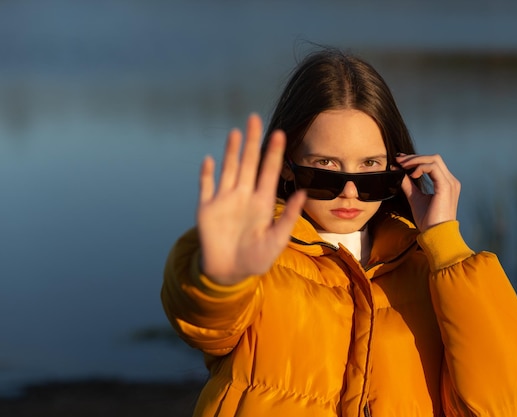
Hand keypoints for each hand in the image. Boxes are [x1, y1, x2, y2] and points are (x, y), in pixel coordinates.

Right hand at [197, 114, 305, 285]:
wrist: (229, 273)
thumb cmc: (257, 258)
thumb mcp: (277, 240)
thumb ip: (288, 217)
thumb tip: (303, 193)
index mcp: (261, 202)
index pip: (269, 172)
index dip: (273, 153)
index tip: (279, 134)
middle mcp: (243, 196)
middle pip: (248, 163)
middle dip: (252, 142)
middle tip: (255, 119)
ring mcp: (224, 200)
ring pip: (229, 170)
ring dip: (231, 152)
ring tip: (236, 132)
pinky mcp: (207, 209)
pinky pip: (206, 187)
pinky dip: (206, 174)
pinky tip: (209, 160)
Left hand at [395, 154, 459, 231]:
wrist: (437, 235)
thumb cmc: (428, 221)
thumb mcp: (415, 198)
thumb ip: (408, 184)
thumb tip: (397, 171)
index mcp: (446, 184)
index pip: (432, 163)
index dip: (416, 159)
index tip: (400, 161)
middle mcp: (451, 181)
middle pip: (433, 158)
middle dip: (414, 157)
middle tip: (399, 160)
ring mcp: (450, 183)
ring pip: (434, 159)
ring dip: (416, 160)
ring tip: (402, 166)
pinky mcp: (446, 186)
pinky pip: (433, 167)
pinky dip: (420, 167)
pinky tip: (411, 174)